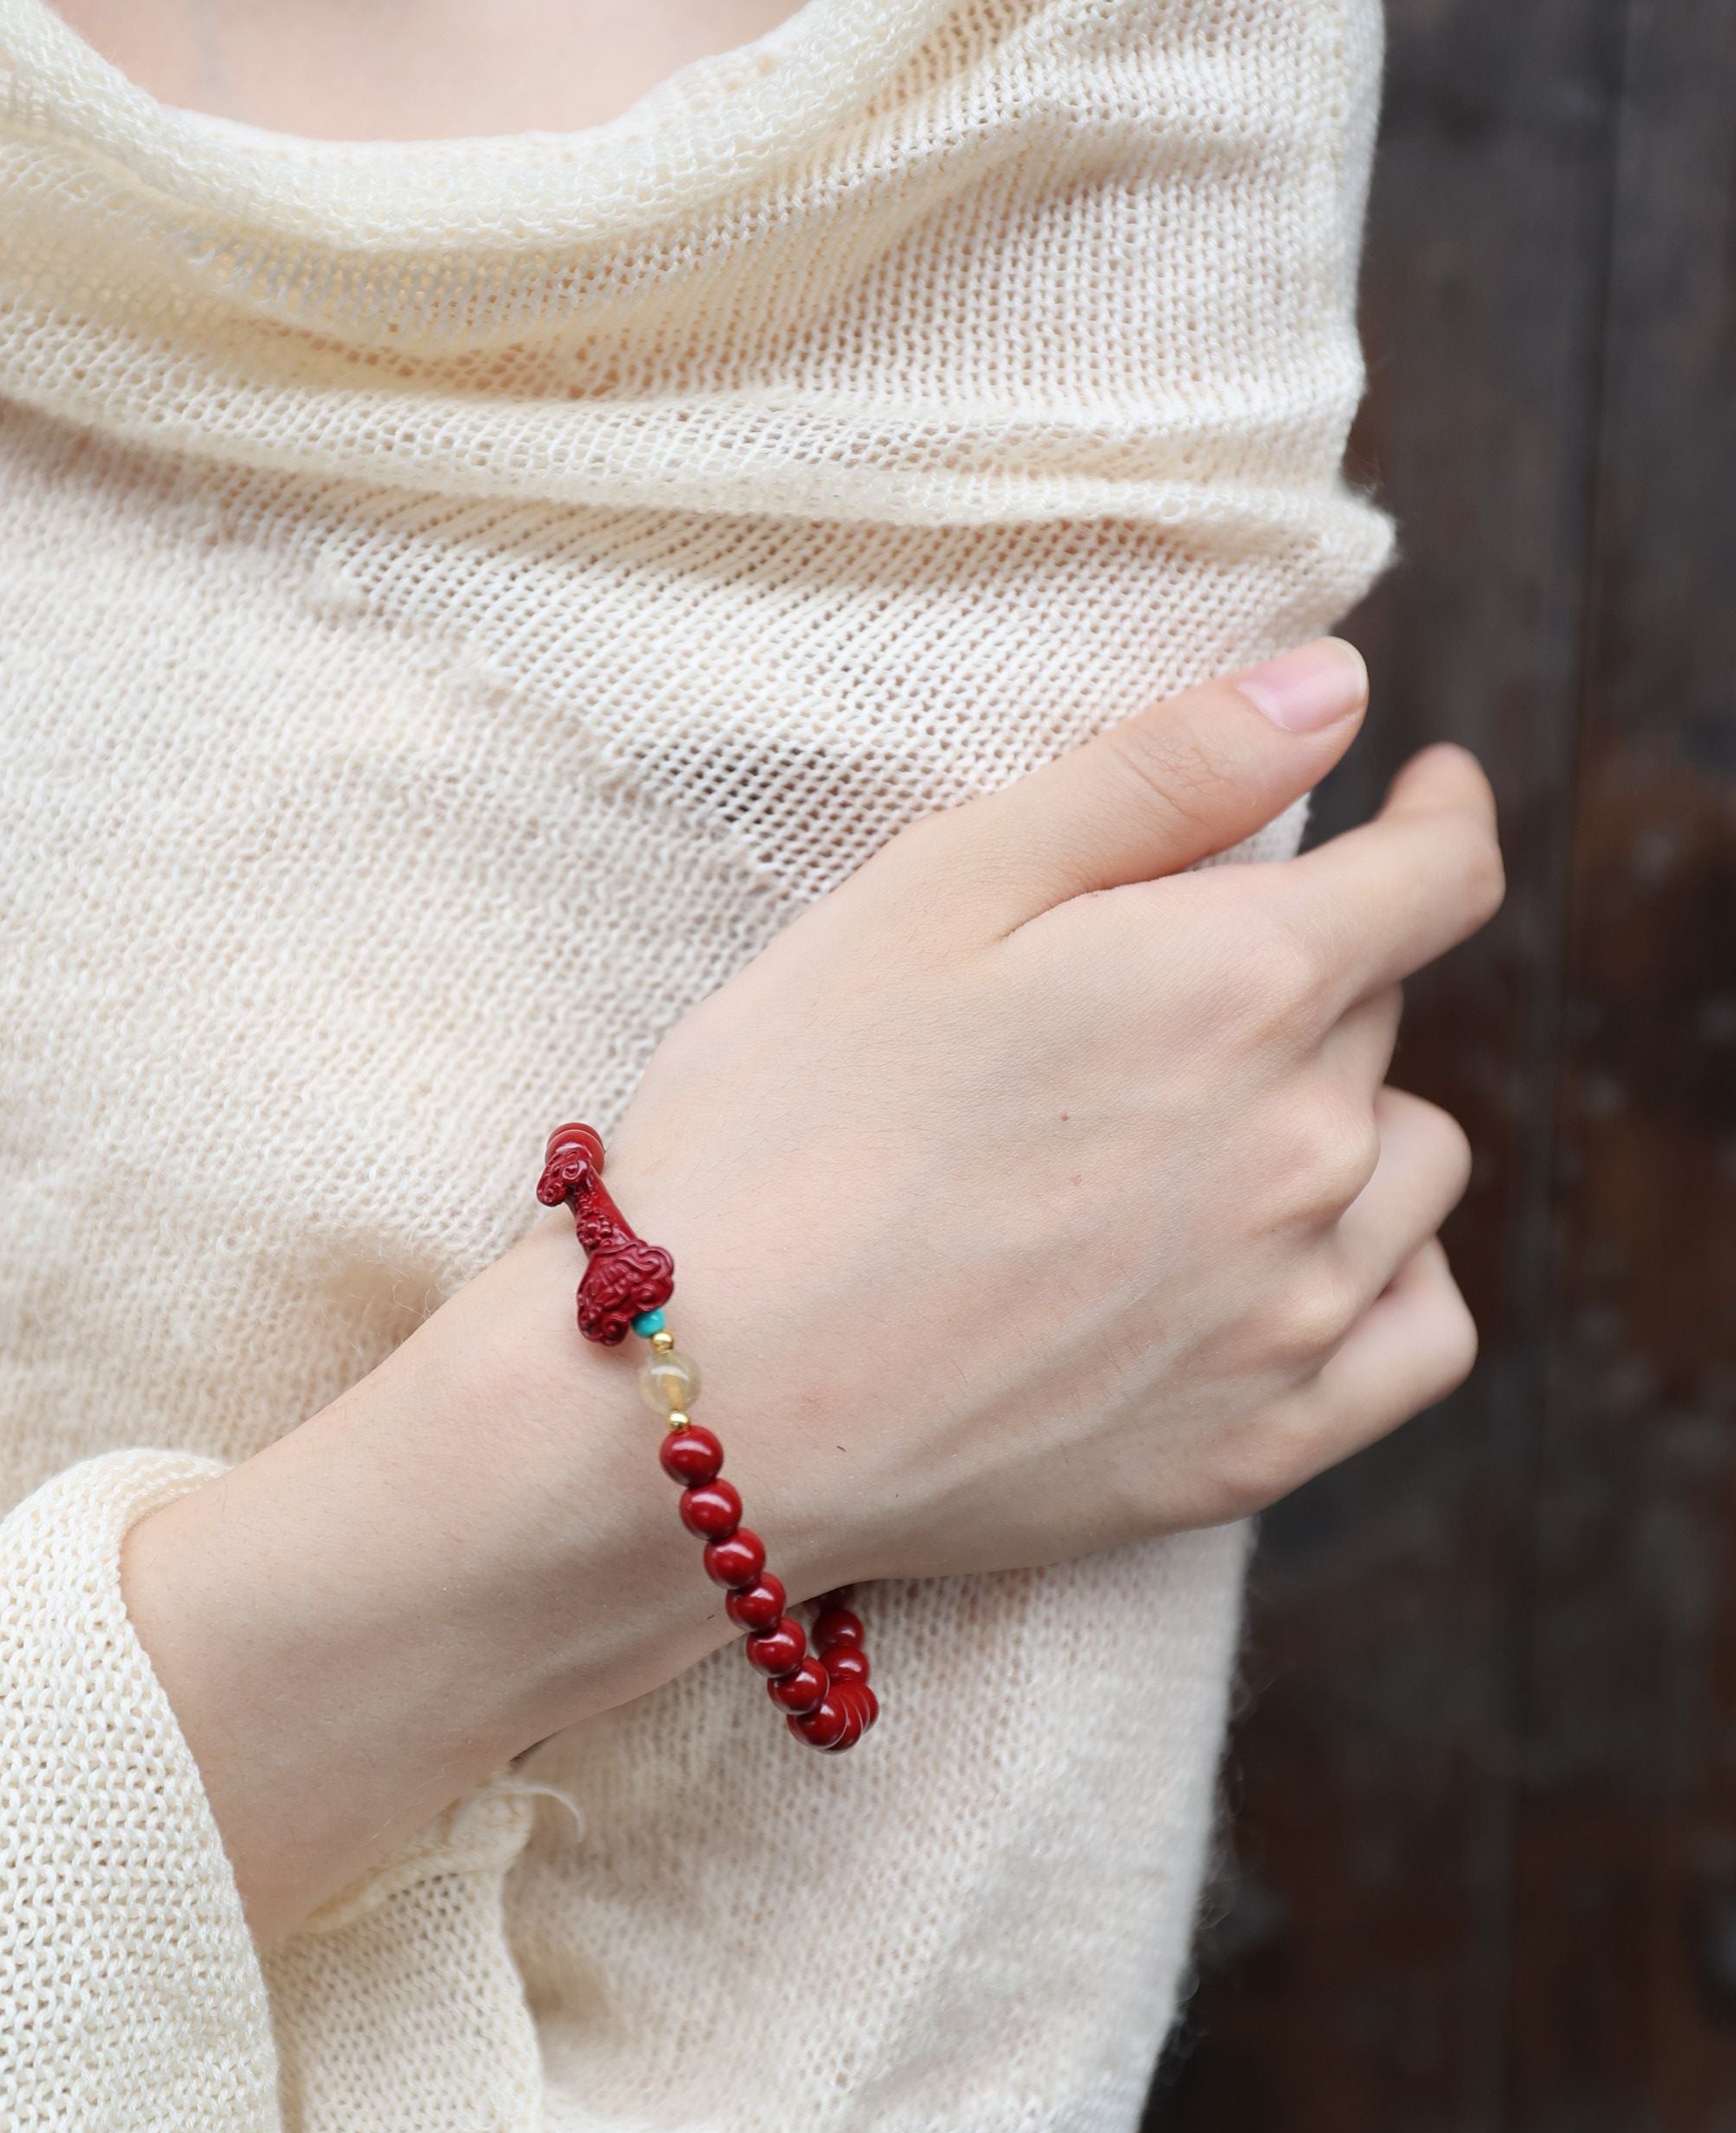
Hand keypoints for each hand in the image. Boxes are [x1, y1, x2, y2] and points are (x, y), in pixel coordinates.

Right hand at [606, 638, 1499, 1590]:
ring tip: (1207, 1132)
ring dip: (1345, 1121)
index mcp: (1236, 985)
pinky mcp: (1261, 1444)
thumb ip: (1159, 773)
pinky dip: (1385, 1276)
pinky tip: (1292, 1263)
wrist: (695, 1401)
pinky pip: (1420, 1333)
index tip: (1422, 793)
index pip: (1436, 875)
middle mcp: (1304, 1149)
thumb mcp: (938, 888)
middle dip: (1300, 974)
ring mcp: (1294, 1312)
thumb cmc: (783, 1121)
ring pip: (1410, 1166)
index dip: (1436, 815)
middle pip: (1377, 1014)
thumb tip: (1339, 689)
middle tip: (1143, 999)